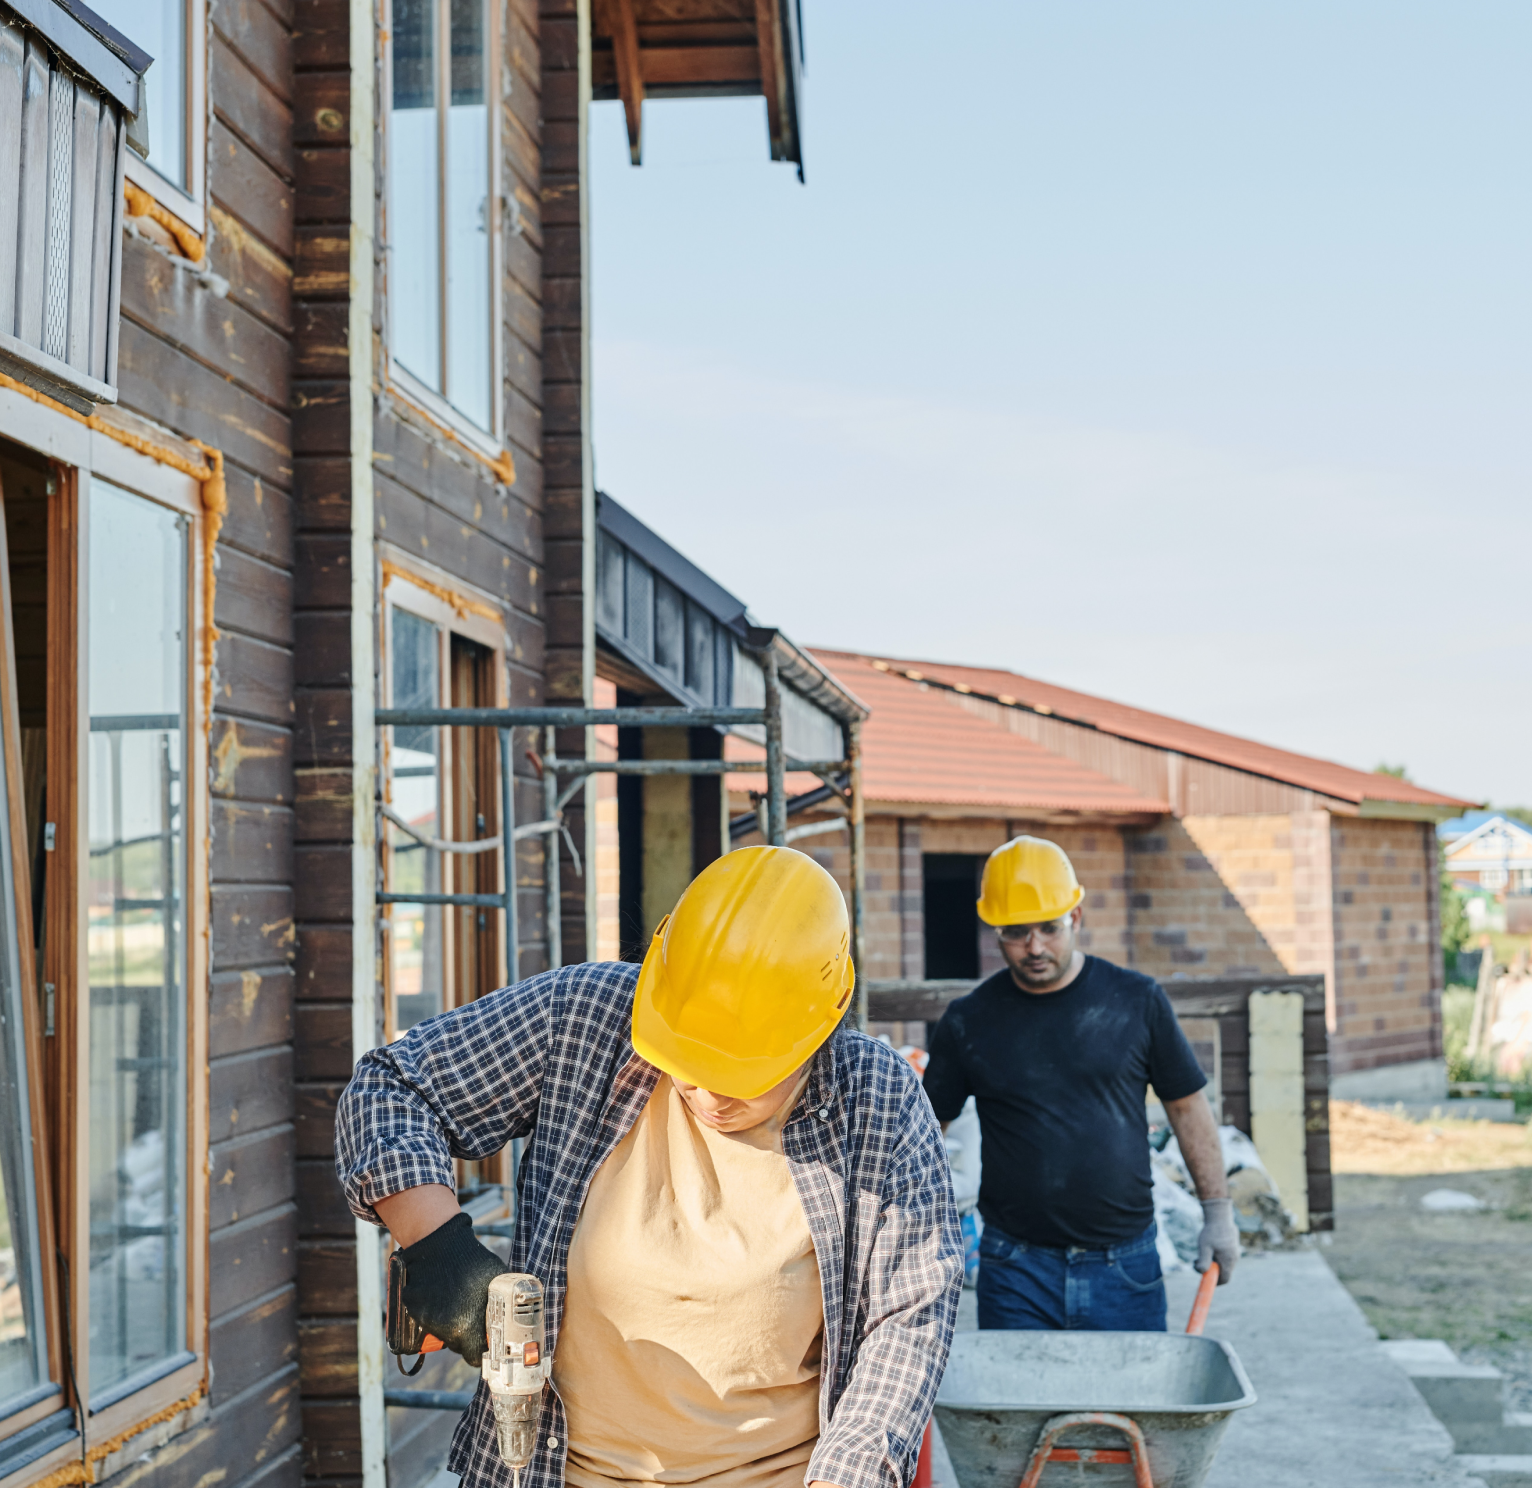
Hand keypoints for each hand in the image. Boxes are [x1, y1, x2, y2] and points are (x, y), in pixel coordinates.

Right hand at [396, 1212, 509, 1365]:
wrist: (440, 1244)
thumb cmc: (473, 1261)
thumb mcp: (498, 1280)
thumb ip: (506, 1303)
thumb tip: (517, 1317)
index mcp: (467, 1326)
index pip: (474, 1356)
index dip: (481, 1351)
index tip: (484, 1344)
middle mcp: (446, 1329)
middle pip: (458, 1346)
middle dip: (466, 1337)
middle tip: (472, 1319)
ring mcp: (428, 1320)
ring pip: (443, 1334)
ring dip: (450, 1325)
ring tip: (458, 1303)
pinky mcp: (415, 1310)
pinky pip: (428, 1320)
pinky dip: (435, 1313)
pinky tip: (443, 1297)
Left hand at [1196, 1197, 1238, 1283]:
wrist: (1220, 1216)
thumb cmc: (1211, 1232)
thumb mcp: (1204, 1247)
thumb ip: (1203, 1261)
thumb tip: (1201, 1273)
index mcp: (1228, 1261)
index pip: (1225, 1279)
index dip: (1215, 1282)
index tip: (1205, 1279)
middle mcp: (1234, 1258)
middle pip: (1223, 1272)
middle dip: (1211, 1270)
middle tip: (1198, 1261)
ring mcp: (1234, 1252)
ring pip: (1223, 1263)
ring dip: (1212, 1261)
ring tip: (1203, 1250)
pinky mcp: (1232, 1247)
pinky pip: (1224, 1256)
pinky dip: (1216, 1255)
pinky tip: (1209, 1245)